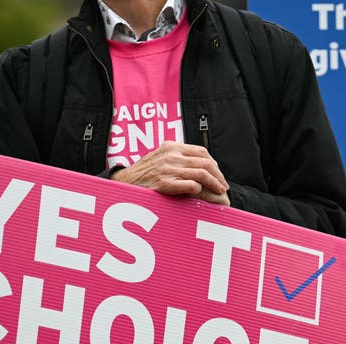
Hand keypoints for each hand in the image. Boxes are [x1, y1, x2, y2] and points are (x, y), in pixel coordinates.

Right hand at [111, 142, 229, 203]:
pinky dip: (201, 190)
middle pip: (205, 162)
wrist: (122, 184)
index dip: (214, 164)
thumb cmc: (142, 174)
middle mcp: (170, 155)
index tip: (219, 174)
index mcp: (171, 146)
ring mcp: (167, 169)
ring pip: (201, 174)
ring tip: (219, 192)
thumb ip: (176, 158)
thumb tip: (197, 163)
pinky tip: (204, 195)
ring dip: (214, 184)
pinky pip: (191, 185)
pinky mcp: (164, 183)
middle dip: (218, 175)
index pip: (201, 151)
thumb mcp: (159, 158)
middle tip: (223, 186)